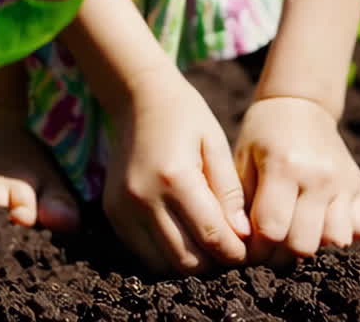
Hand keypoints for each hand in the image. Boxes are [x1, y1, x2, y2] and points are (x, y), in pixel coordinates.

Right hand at [103, 69, 250, 274]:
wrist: (138, 95)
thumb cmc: (184, 115)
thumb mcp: (215, 143)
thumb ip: (229, 191)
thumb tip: (242, 236)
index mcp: (175, 176)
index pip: (210, 236)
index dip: (234, 252)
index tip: (247, 251)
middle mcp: (143, 197)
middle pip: (185, 260)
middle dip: (212, 262)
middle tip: (228, 249)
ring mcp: (122, 207)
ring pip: (161, 264)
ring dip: (187, 261)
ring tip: (205, 243)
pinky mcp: (112, 212)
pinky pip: (141, 252)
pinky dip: (164, 252)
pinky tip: (180, 233)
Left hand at [234, 96, 359, 264]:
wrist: (300, 103)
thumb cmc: (264, 133)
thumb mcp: (243, 157)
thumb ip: (240, 201)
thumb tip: (241, 242)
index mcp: (283, 166)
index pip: (272, 231)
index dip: (257, 248)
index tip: (251, 244)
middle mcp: (317, 176)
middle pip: (304, 244)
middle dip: (283, 252)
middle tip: (273, 242)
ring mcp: (342, 181)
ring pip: (335, 241)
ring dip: (314, 243)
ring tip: (297, 229)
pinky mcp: (358, 184)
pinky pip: (359, 229)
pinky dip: (341, 233)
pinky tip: (321, 219)